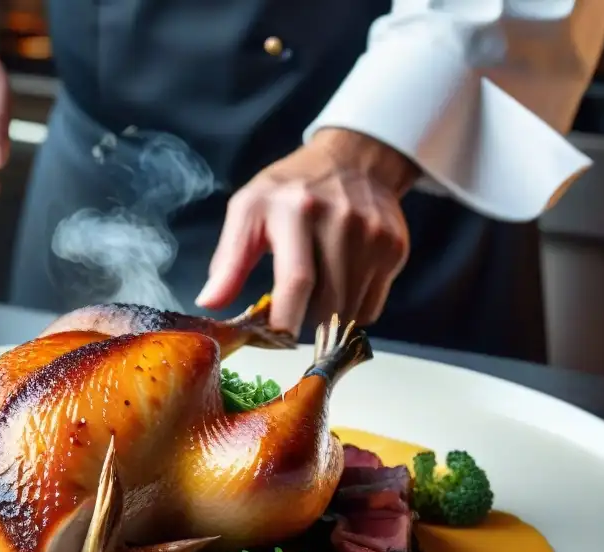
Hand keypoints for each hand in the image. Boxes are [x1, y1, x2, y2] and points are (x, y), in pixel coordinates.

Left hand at [195, 129, 419, 335]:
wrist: (354, 159)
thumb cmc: (291, 189)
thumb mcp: (249, 210)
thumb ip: (229, 259)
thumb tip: (209, 302)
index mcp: (296, 210)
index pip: (297, 280)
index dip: (285, 321)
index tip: (274, 340)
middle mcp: (341, 220)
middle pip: (328, 304)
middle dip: (306, 325)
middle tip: (289, 319)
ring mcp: (374, 235)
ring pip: (352, 311)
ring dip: (329, 320)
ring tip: (313, 299)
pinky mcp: (394, 248)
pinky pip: (372, 305)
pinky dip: (352, 309)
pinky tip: (339, 286)